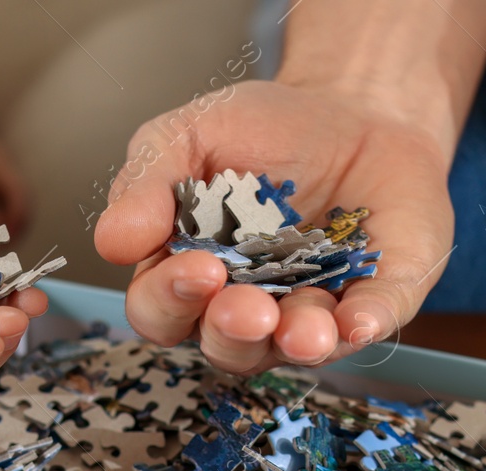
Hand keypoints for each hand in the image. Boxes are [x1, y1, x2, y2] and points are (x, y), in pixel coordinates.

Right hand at [93, 79, 453, 373]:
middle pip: (225, 347)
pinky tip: (360, 319)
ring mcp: (311, 310)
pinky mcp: (374, 299)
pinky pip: (370, 323)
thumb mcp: (189, 135)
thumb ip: (146, 182)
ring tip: (303, 328)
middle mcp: (249, 308)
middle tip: (247, 306)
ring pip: (294, 349)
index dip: (171, 299)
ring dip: (296, 343)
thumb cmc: (264, 131)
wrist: (353, 106)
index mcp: (191, 275)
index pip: (162, 312)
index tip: (198, 266)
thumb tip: (111, 240)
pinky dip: (365, 324)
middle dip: (233, 331)